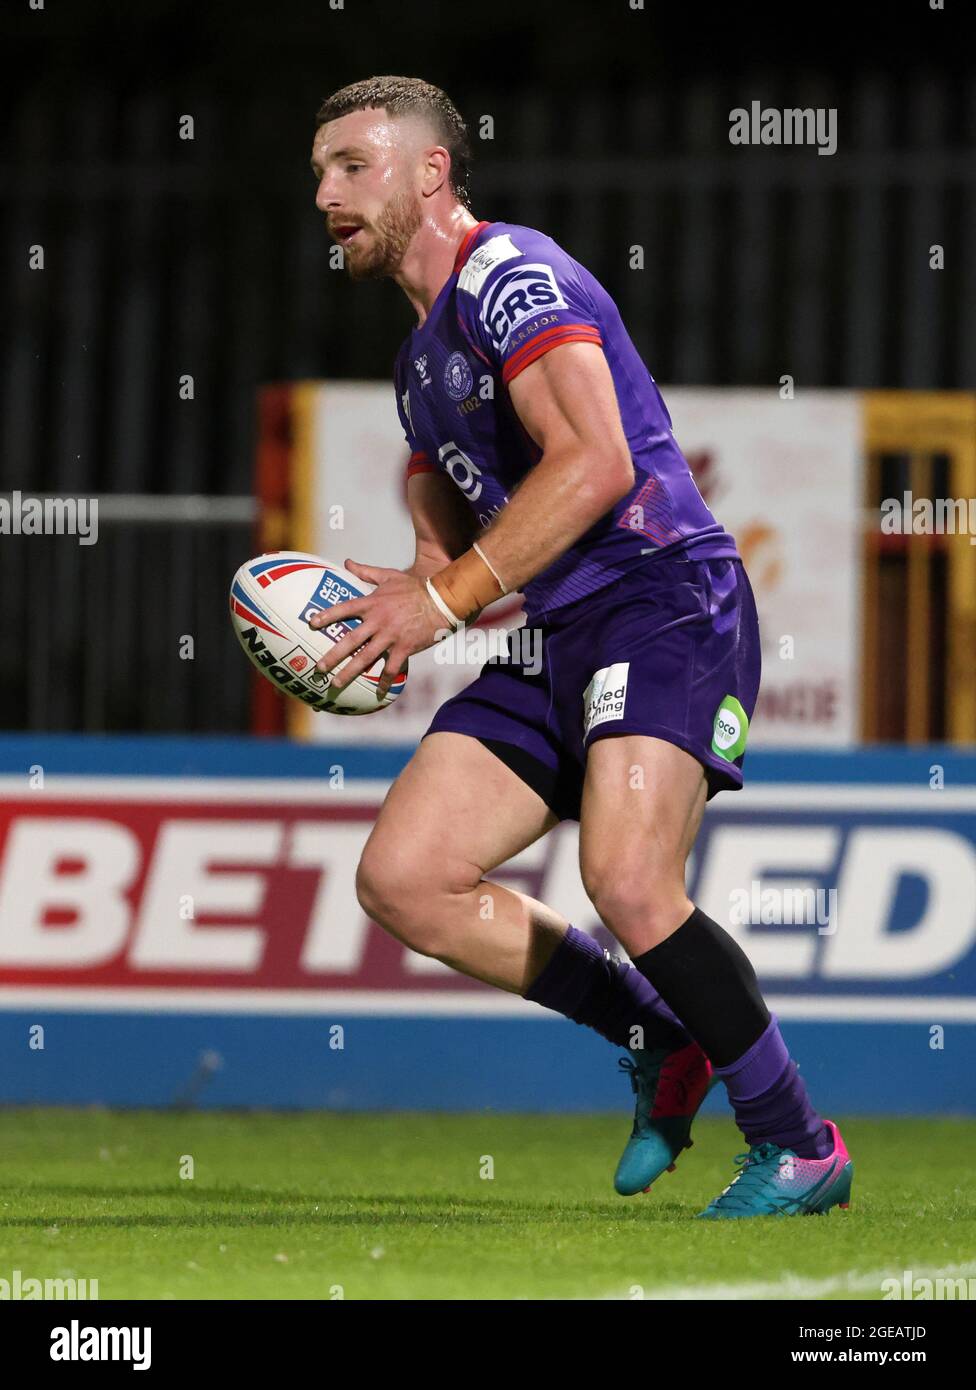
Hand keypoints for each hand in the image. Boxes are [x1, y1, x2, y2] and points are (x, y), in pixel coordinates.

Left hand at [307, 559, 450, 697]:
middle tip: (318, 668)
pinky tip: (378, 692)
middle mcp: (378, 621)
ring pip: (366, 658)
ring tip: (336, 683)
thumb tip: (347, 562)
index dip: (327, 616)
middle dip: (332, 656)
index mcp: (372, 603)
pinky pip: (392, 668)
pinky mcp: (404, 648)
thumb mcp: (389, 576)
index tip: (311, 624)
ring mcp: (390, 636)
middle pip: (350, 641)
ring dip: (349, 672)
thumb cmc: (415, 587)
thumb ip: (366, 572)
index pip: (344, 609)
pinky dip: (384, 681)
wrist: (441, 600)